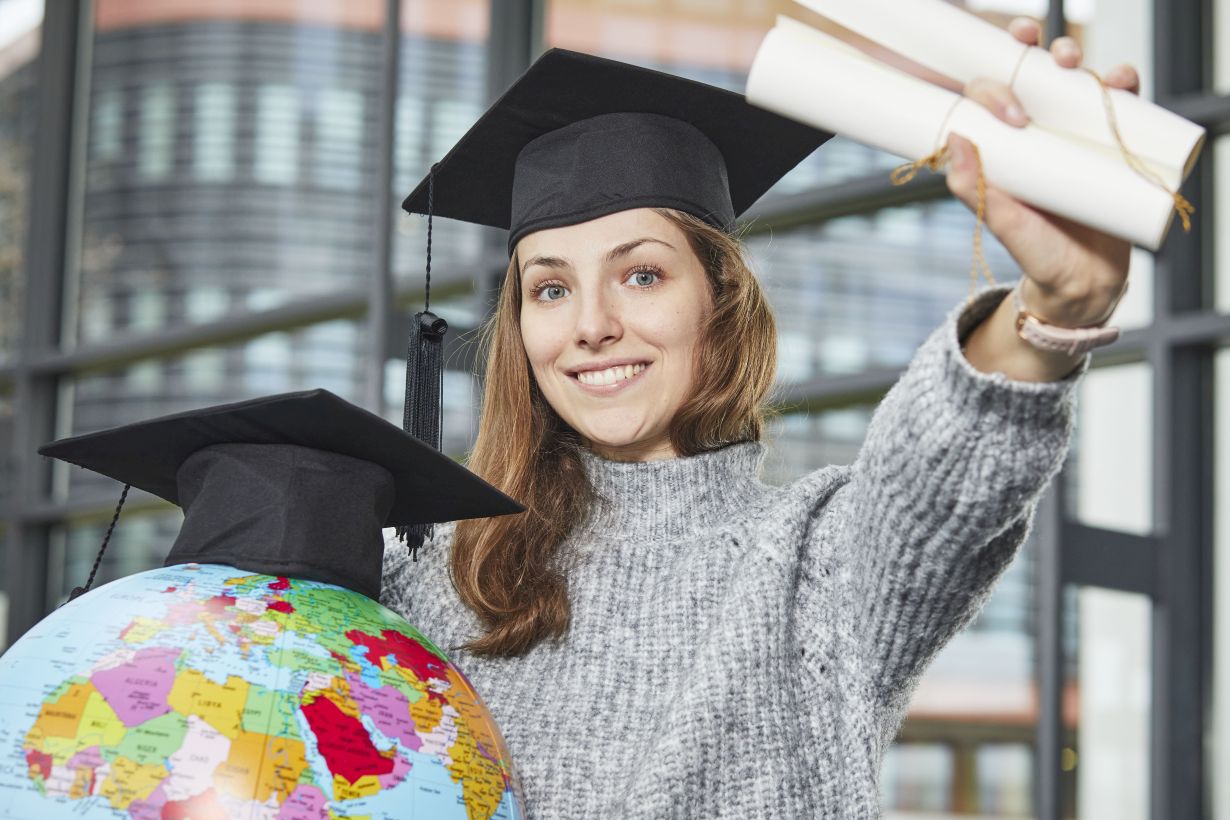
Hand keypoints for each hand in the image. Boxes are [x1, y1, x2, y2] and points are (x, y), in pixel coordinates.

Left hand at [946, 17, 1138, 326]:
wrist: (1082, 279)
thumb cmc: (1035, 251)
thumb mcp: (1000, 220)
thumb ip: (972, 186)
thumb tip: (953, 138)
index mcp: (1003, 146)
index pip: (990, 98)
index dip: (993, 87)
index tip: (1012, 115)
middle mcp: (1037, 133)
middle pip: (1031, 74)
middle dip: (1032, 50)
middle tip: (1038, 52)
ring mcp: (1074, 135)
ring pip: (1073, 80)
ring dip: (1074, 56)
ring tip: (1074, 63)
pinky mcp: (1111, 143)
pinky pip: (1119, 104)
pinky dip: (1122, 83)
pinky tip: (1119, 81)